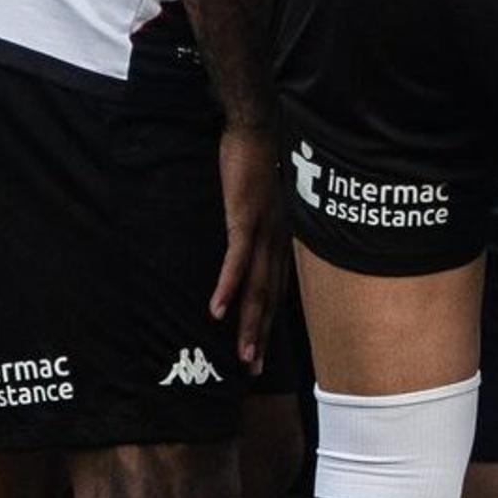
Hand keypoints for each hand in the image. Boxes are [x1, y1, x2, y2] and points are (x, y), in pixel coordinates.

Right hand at [210, 121, 294, 368]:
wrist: (259, 128)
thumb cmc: (258, 162)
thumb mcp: (263, 201)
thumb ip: (259, 225)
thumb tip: (249, 245)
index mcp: (282, 239)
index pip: (276, 290)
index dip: (268, 322)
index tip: (262, 351)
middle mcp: (278, 242)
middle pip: (269, 298)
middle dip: (260, 336)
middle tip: (252, 370)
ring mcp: (263, 233)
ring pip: (256, 288)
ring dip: (247, 323)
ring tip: (242, 356)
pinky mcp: (244, 220)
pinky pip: (236, 261)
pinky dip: (227, 287)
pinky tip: (215, 310)